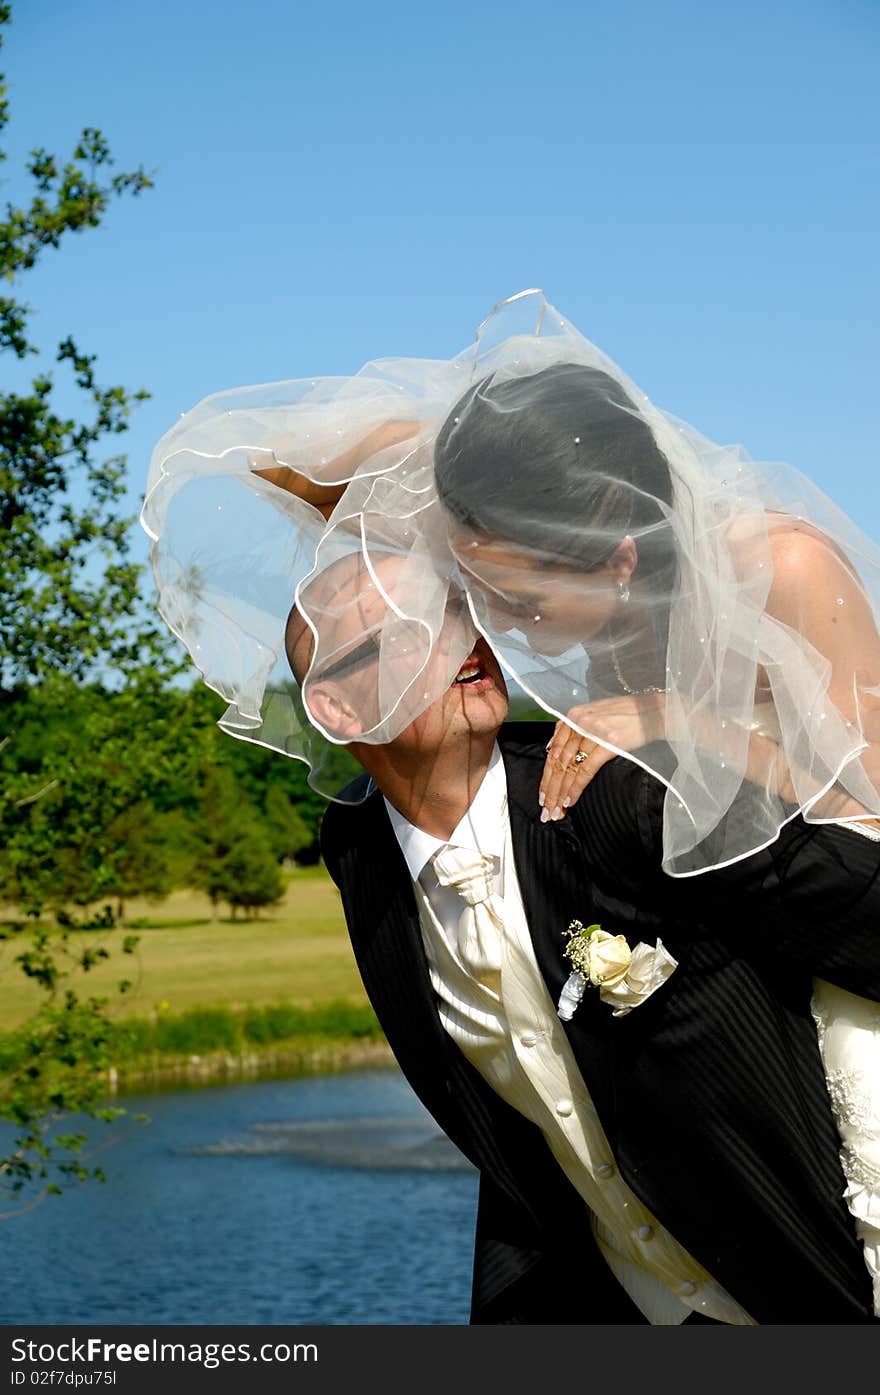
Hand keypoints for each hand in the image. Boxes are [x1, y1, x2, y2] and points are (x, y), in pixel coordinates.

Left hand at [539, 692, 665, 820]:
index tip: (543, 795)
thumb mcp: (595, 714)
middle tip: (545, 811)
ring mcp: (593, 732)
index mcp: (574, 716)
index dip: (546, 776)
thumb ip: (573, 729)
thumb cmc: (627, 715)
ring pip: (569, 768)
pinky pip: (586, 769)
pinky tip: (570, 800)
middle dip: (550, 790)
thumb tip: (551, 748)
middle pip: (558, 762)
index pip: (553, 751)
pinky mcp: (608, 743)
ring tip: (555, 811)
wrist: (654, 710)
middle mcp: (579, 723)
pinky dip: (576, 787)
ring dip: (560, 793)